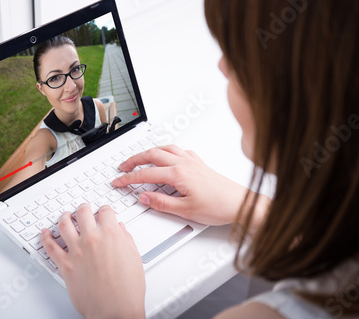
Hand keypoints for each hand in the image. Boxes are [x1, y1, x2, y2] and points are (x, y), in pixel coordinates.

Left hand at [41, 204, 144, 318]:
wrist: (115, 310)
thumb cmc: (127, 289)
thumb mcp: (134, 258)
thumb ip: (126, 239)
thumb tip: (120, 230)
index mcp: (111, 235)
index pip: (105, 211)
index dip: (105, 210)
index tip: (104, 212)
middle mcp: (92, 239)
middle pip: (83, 213)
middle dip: (84, 208)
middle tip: (84, 209)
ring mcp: (76, 251)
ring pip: (64, 224)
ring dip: (64, 217)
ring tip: (65, 216)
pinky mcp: (65, 265)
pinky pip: (50, 247)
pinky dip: (45, 237)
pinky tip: (45, 233)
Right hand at [111, 145, 248, 225]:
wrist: (239, 203)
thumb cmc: (218, 206)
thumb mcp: (186, 210)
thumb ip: (162, 203)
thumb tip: (144, 197)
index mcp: (178, 174)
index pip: (146, 174)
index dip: (129, 178)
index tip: (118, 181)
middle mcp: (184, 163)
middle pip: (152, 155)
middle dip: (134, 160)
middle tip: (122, 167)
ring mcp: (192, 161)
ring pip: (165, 149)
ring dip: (149, 152)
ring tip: (139, 158)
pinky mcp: (199, 163)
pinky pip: (178, 150)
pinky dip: (167, 151)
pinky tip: (166, 156)